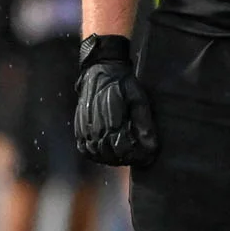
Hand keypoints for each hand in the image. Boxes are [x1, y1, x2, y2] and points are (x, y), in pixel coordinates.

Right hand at [74, 35, 158, 166]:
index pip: (125, 151)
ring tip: (126, 153)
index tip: (148, 156)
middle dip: (128, 158)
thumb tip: (151, 146)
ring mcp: (85, 131)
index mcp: (113, 123)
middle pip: (112, 155)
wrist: (100, 72)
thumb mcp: (138, 99)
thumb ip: (144, 123)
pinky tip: (107, 151)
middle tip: (139, 155)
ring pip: (98, 155)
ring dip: (113, 158)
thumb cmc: (123, 85)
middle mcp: (96, 130)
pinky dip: (96, 155)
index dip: (137, 156)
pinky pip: (84, 150)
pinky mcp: (78, 129)